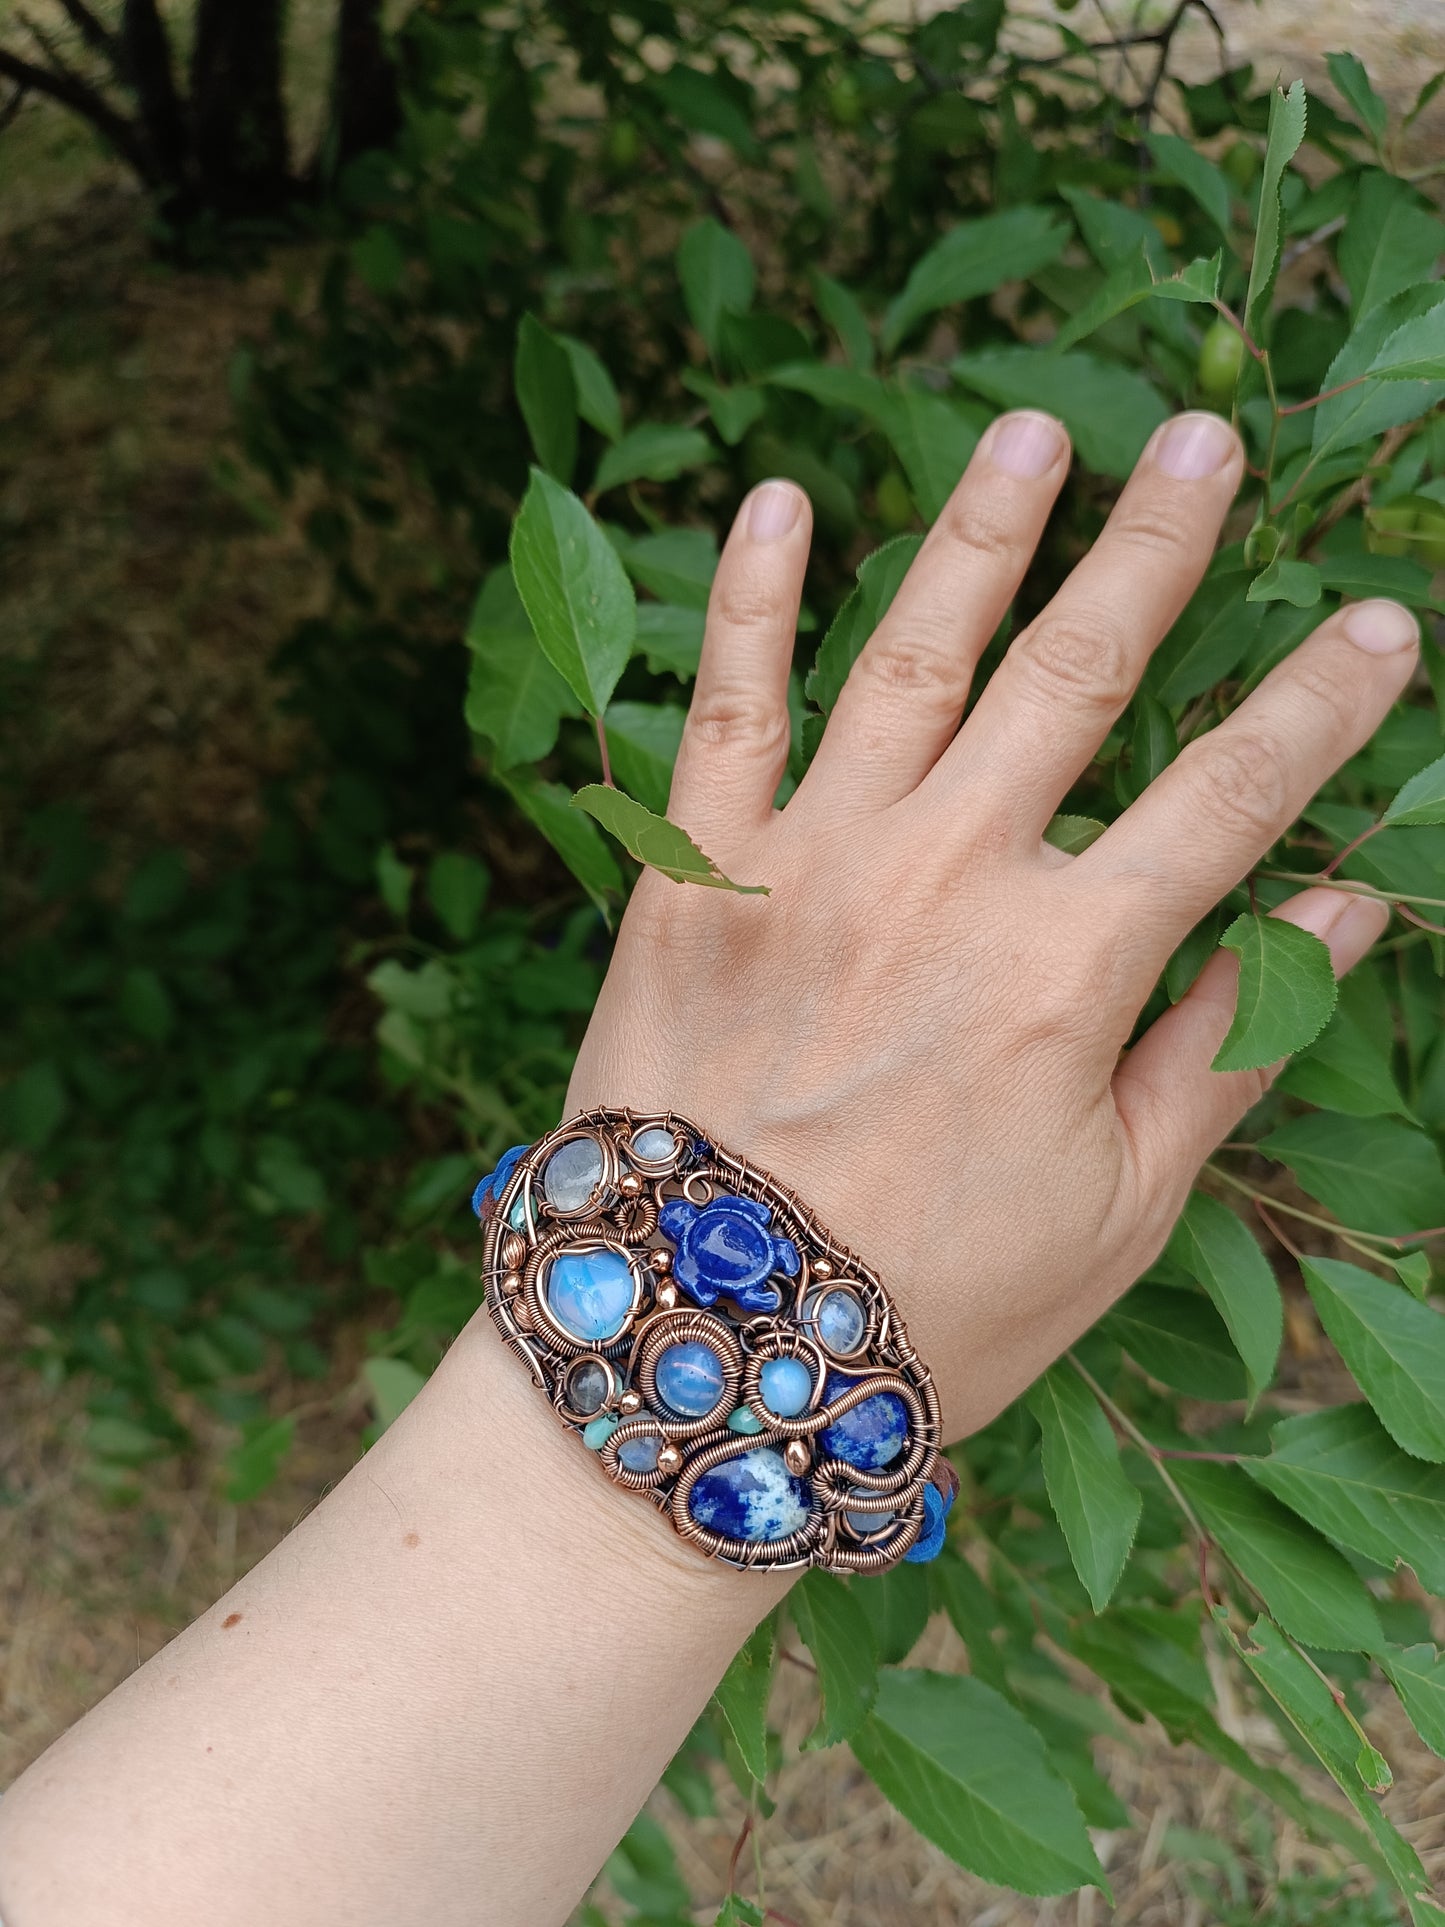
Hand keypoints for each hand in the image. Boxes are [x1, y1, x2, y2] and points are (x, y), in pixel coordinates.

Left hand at [569, 408, 1417, 1436]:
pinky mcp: (693, 869)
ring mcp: (811, 856)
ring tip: (1037, 427)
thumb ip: (1227, 1050)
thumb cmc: (928, 1300)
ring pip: (915, 652)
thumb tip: (1344, 919)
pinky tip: (780, 496)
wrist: (704, 1344)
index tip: (1383, 626)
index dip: (1319, 707)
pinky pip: (724, 705)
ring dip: (981, 532)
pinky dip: (749, 598)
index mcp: (1070, 965)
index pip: (1231, 798)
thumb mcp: (1118, 1208)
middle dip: (1157, 552)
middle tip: (1209, 442)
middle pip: (1080, 678)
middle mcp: (947, 876)